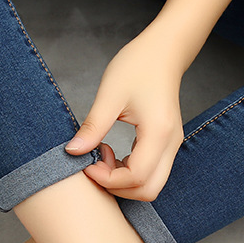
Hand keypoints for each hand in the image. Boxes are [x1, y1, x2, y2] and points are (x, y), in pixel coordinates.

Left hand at [66, 32, 184, 200]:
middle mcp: (170, 144)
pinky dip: (129, 173)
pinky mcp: (166, 144)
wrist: (163, 52)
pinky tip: (112, 154)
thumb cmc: (138, 66)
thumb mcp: (110, 95)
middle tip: (94, 166)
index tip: (86, 165)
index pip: (137, 177)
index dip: (108, 180)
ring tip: (102, 157)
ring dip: (123, 182)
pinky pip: (150, 173)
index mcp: (158, 133)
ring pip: (151, 185)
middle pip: (148, 190)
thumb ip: (93, 127)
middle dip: (118, 188)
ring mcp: (171, 146)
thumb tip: (72, 152)